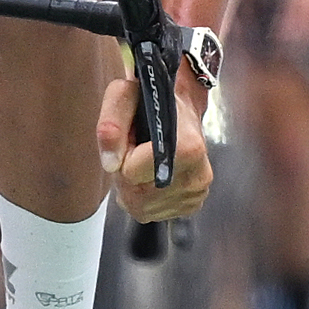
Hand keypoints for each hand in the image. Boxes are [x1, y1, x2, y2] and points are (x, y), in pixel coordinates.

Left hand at [99, 70, 214, 222]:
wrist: (180, 106)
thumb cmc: (152, 101)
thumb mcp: (124, 95)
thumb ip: (112, 123)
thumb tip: (111, 164)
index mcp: (187, 147)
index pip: (131, 173)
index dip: (123, 155)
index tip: (132, 138)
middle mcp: (197, 175)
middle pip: (137, 197)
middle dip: (125, 177)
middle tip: (133, 152)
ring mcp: (197, 192)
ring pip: (143, 209)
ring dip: (134, 188)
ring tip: (143, 162)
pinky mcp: (193, 203)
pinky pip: (154, 213)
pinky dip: (146, 198)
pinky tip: (152, 175)